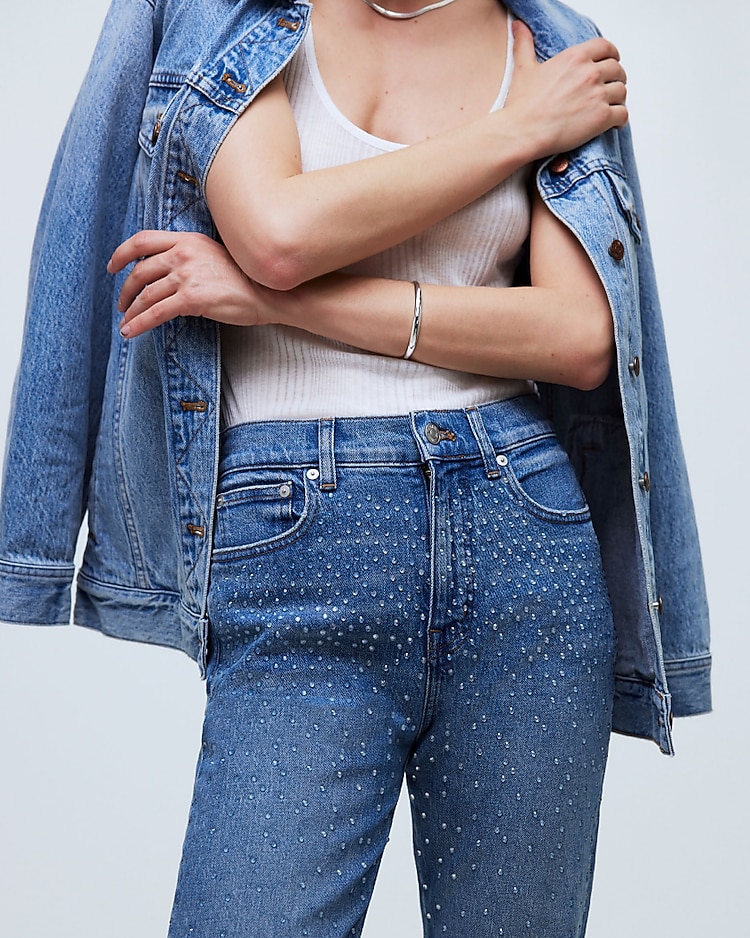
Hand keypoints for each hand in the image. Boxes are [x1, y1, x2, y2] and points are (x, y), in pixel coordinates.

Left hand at [108, 230, 269, 337]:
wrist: (269, 292)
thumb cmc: (247, 279)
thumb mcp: (214, 255)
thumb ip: (189, 257)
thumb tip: (167, 274)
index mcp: (187, 240)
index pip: (143, 240)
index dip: (122, 254)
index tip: (113, 267)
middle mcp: (183, 253)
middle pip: (140, 271)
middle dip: (126, 291)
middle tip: (122, 305)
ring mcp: (187, 275)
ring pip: (146, 295)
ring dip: (131, 311)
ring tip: (126, 323)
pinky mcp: (192, 298)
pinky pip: (156, 313)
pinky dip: (139, 324)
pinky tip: (130, 332)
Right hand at [506, 21, 627, 156]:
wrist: (524, 132)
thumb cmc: (523, 105)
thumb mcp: (524, 68)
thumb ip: (525, 45)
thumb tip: (519, 27)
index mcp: (575, 57)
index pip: (606, 47)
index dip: (611, 54)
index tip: (610, 62)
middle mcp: (590, 73)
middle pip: (617, 69)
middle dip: (616, 78)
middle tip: (609, 88)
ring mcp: (598, 95)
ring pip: (622, 91)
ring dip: (618, 99)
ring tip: (610, 106)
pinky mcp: (602, 117)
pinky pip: (623, 114)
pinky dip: (620, 119)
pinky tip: (613, 123)